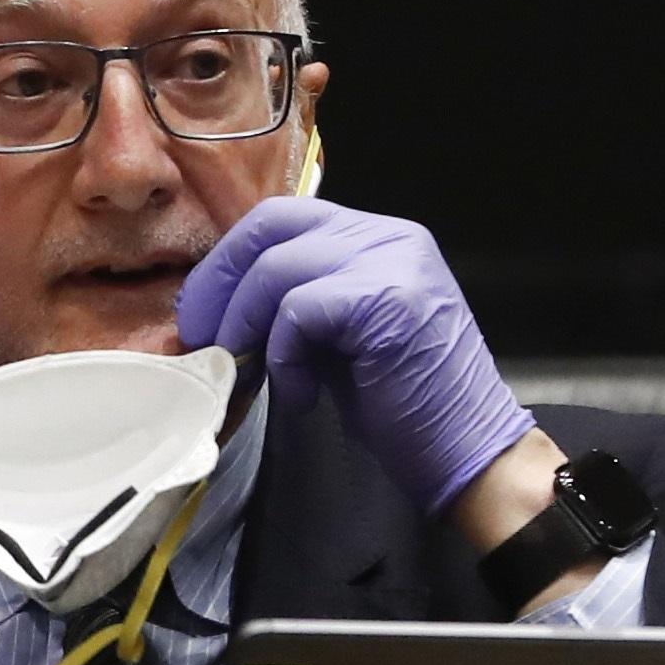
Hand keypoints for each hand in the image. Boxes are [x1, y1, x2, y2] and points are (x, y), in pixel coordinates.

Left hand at [174, 198, 536, 515]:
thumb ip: (294, 304)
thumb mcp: (336, 337)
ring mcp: (393, 262)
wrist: (465, 445)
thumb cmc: (400, 401)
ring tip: (245, 370)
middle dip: (218, 280)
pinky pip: (298, 311)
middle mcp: (388, 236)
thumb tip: (220, 306)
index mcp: (376, 237)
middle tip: (198, 335)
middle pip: (272, 224)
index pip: (281, 218)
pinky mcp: (386, 301)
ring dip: (242, 324)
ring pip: (277, 267)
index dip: (227, 260)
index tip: (200, 312)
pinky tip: (300, 394)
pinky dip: (282, 356)